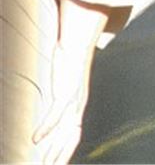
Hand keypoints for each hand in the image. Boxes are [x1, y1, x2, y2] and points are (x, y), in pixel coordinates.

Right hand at [32, 43, 93, 164]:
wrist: (77, 43)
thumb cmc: (69, 64)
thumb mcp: (64, 87)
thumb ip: (60, 100)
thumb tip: (53, 109)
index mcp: (77, 109)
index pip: (72, 138)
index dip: (65, 153)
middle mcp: (77, 108)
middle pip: (69, 140)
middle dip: (59, 158)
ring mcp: (73, 100)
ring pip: (63, 131)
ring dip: (52, 150)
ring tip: (42, 164)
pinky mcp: (66, 90)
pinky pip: (55, 113)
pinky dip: (46, 127)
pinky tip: (35, 139)